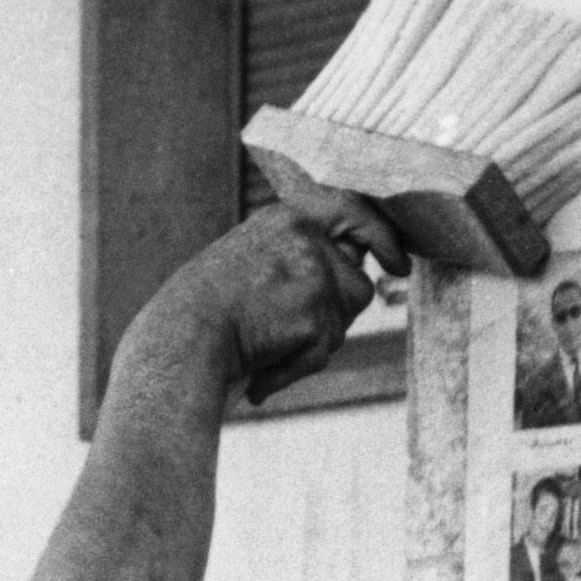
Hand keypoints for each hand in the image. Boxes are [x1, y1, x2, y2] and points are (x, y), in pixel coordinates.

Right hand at [164, 199, 409, 405]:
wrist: (182, 340)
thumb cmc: (211, 311)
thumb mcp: (255, 258)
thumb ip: (301, 254)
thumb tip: (358, 265)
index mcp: (288, 217)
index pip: (354, 211)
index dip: (382, 238)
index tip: (398, 263)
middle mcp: (304, 236)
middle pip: (357, 281)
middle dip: (337, 313)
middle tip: (300, 331)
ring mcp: (312, 273)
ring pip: (346, 318)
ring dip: (315, 341)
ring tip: (267, 345)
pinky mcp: (314, 312)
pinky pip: (324, 350)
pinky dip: (296, 368)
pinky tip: (263, 369)